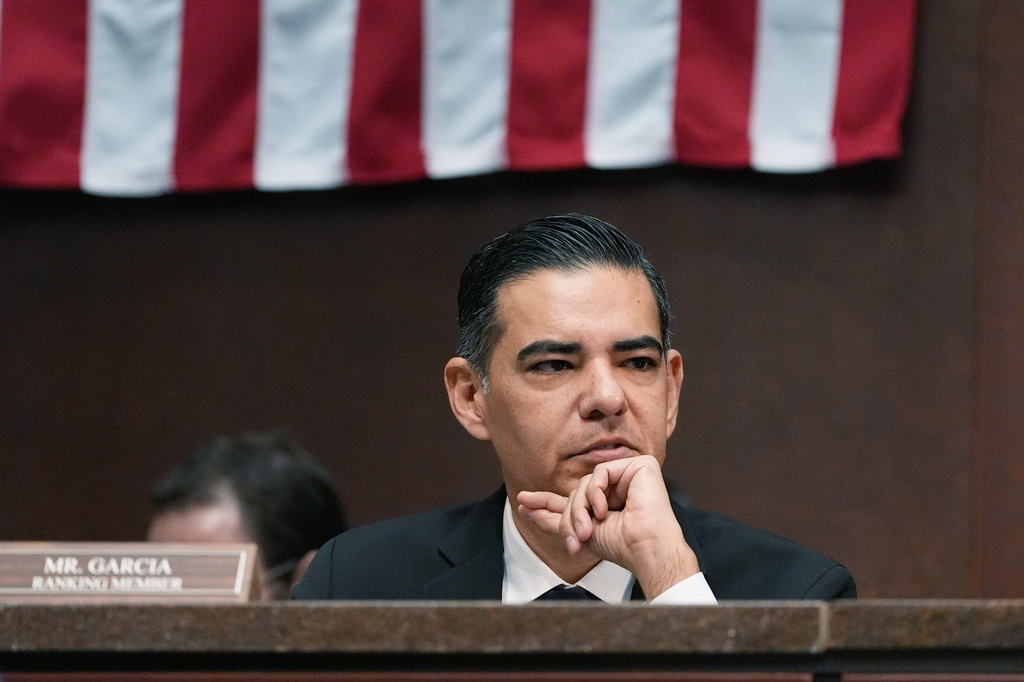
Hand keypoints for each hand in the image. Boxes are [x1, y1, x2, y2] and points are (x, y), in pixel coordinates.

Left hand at [517, 455, 699, 599]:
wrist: (645, 548)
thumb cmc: (621, 545)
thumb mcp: (579, 532)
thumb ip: (554, 518)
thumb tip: (524, 505)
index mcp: (608, 503)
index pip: (574, 498)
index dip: (546, 500)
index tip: (522, 502)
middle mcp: (618, 487)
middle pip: (577, 491)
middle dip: (569, 515)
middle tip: (574, 538)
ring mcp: (628, 475)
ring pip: (586, 482)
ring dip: (580, 508)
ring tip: (588, 530)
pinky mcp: (639, 465)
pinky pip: (600, 471)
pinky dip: (596, 493)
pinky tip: (604, 510)